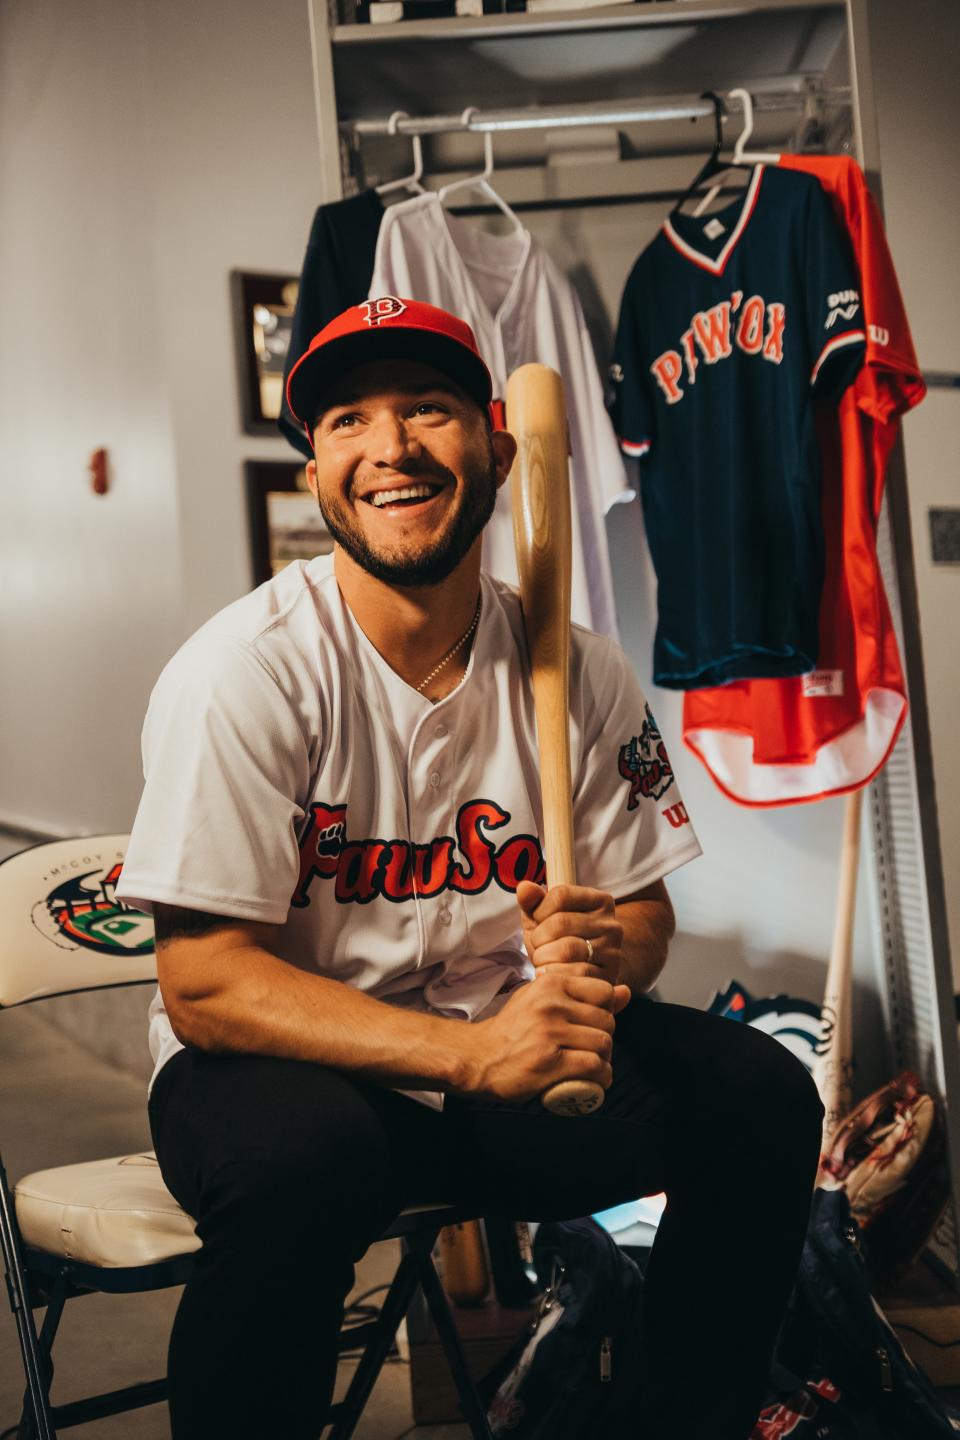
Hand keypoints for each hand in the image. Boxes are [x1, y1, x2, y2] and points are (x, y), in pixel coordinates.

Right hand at [459, 972, 629, 1102]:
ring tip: (595, 1066)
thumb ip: (580, 992)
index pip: (604, 991)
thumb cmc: (514, 1028)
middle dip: (607, 1038)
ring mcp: (550, 1033)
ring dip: (606, 1059)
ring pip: (603, 1044)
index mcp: (550, 983)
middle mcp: (551, 1004)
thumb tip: (626, 990)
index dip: (607, 1010)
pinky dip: (602, 1077)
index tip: (594, 1025)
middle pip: (607, 1020)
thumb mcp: (543, 999)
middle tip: (593, 1050)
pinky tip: (597, 1081)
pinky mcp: (550, 1063)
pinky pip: (593, 1066)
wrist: (479, 1057)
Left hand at [516, 880, 626, 991]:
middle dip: (539, 937)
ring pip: (567, 949)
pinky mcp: (608, 975)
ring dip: (544, 957)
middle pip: (561, 922)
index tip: (538, 922)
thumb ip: (532, 901)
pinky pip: (574, 973)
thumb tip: (524, 887)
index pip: (561, 895)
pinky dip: (554, 974)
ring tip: (542, 960)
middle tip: (538, 946)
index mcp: (600, 901)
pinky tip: (550, 973)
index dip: (540, 910)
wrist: (582, 973)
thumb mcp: (543, 917)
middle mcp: (611, 924)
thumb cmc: (559, 940)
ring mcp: (612, 951)